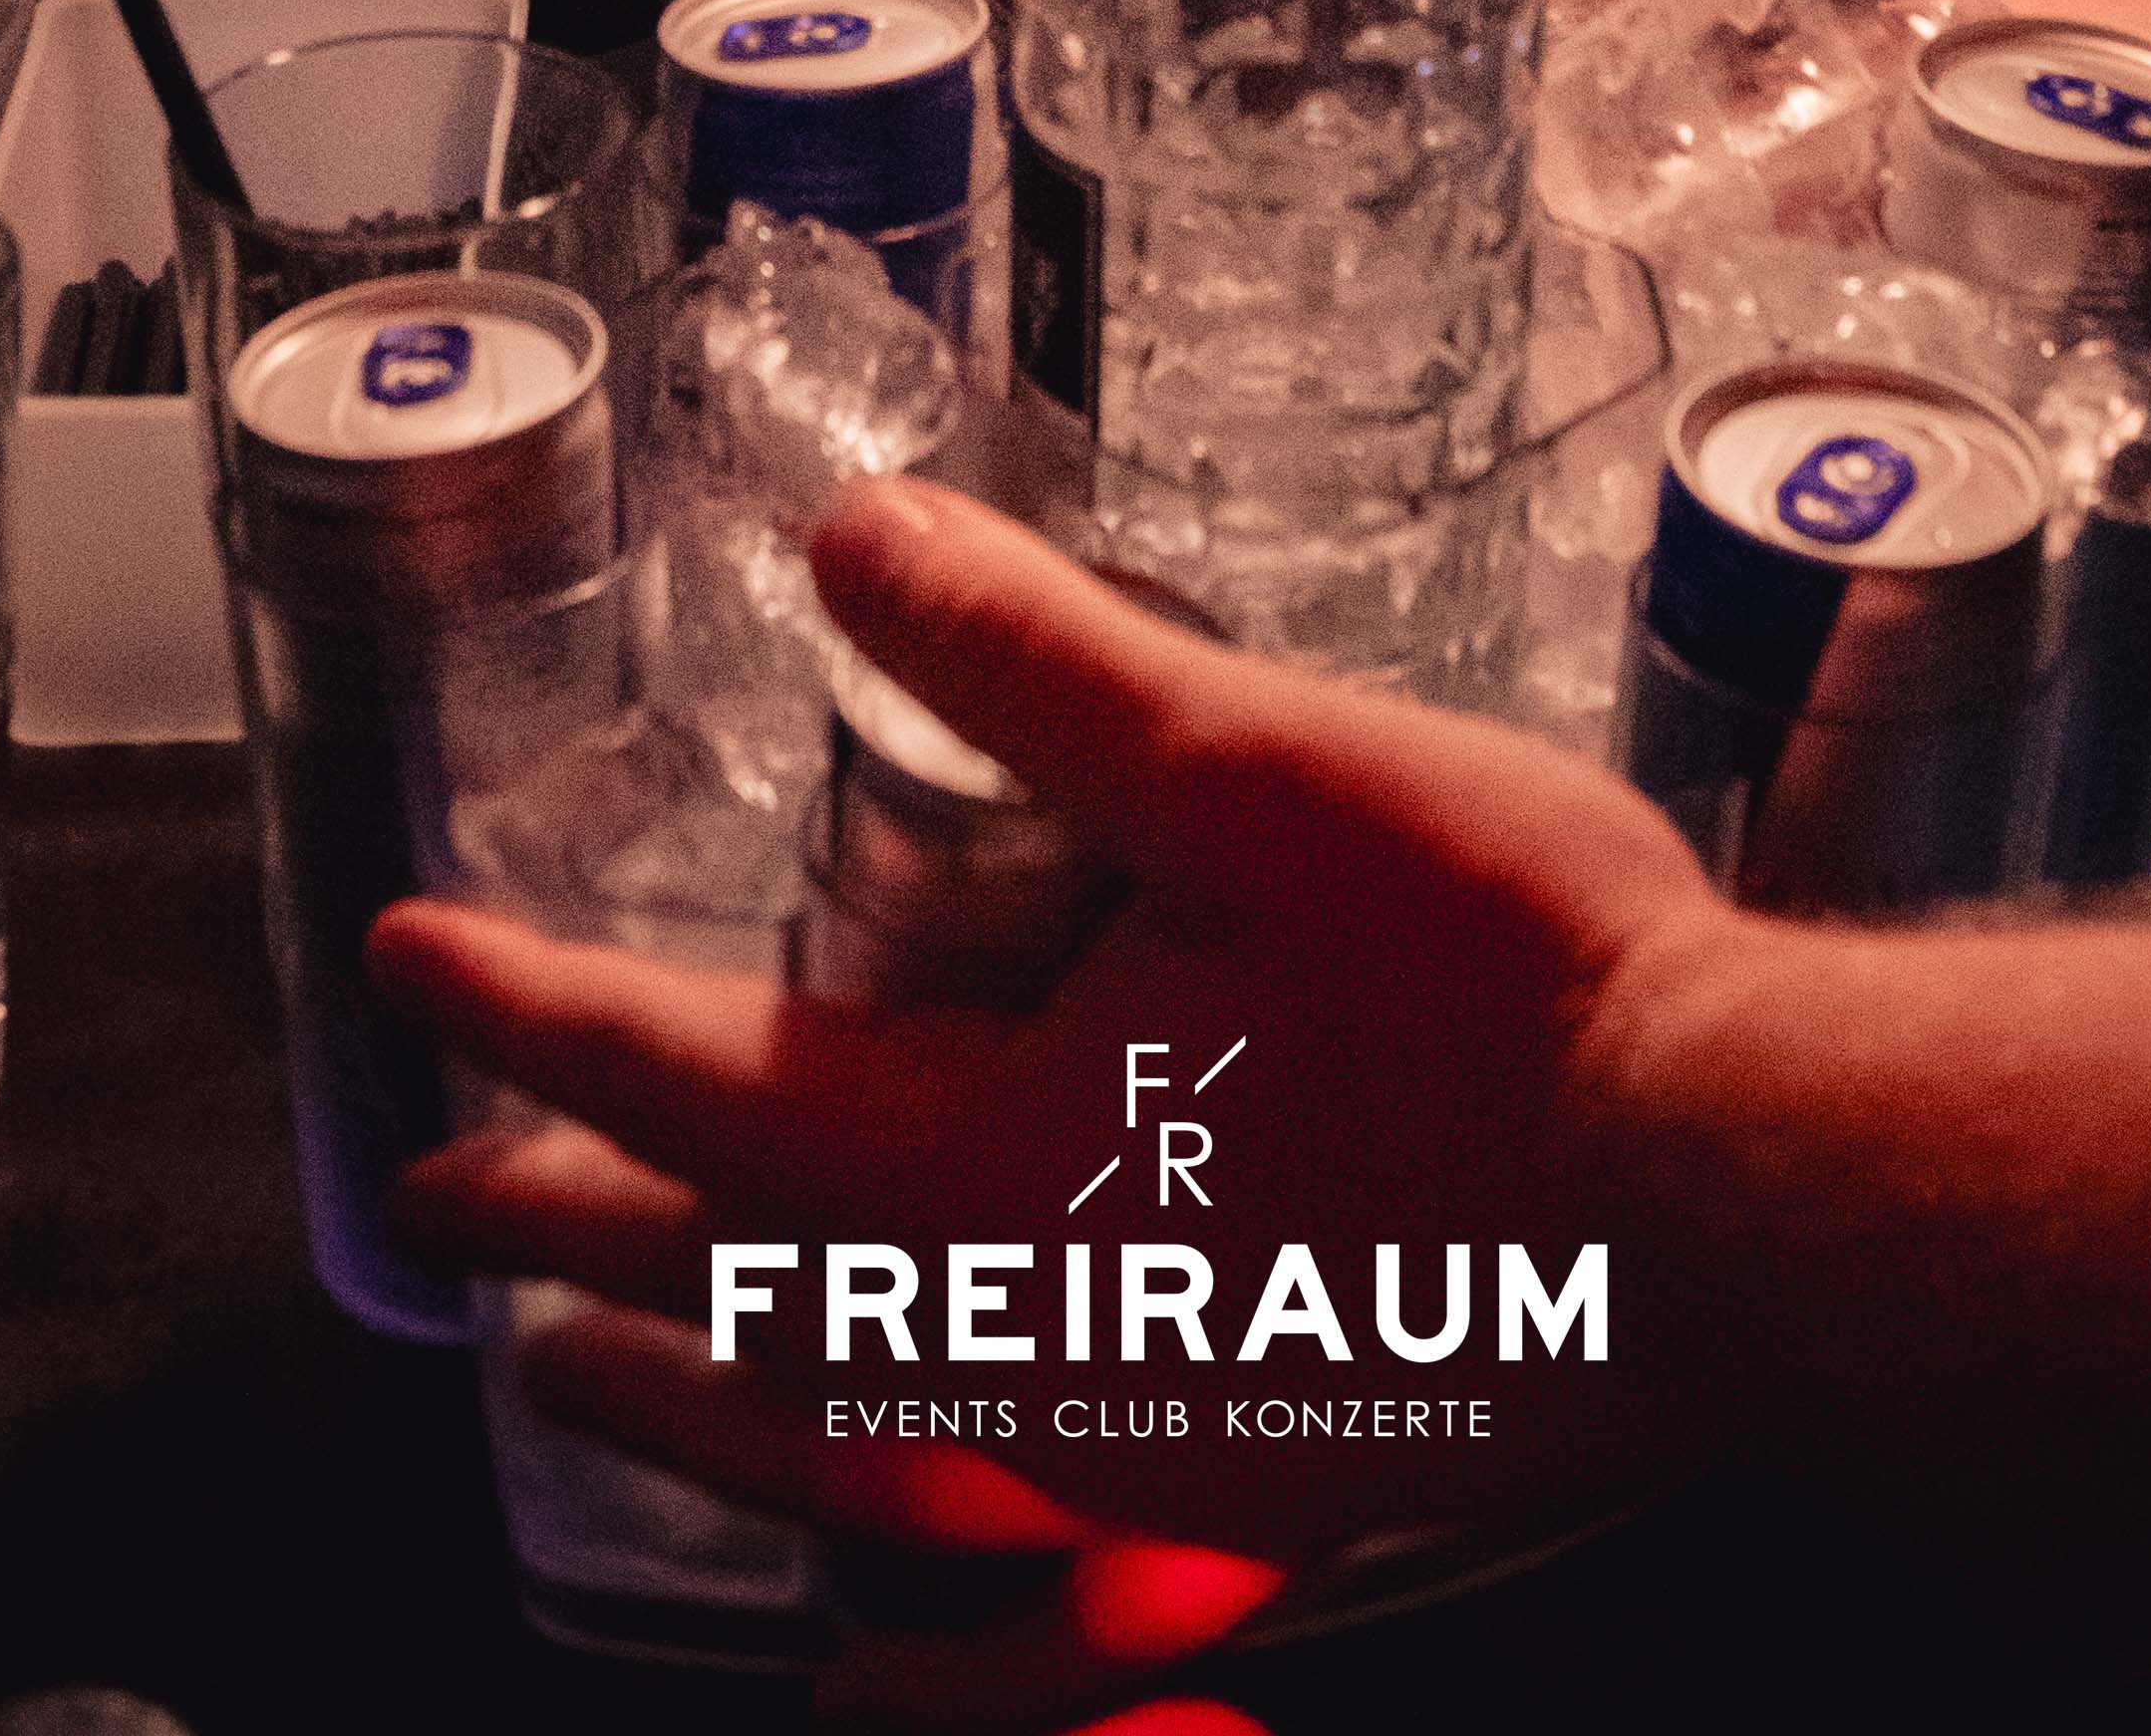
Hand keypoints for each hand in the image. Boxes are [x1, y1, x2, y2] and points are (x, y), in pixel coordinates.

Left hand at [373, 474, 1754, 1694]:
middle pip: (732, 1286)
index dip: (541, 1012)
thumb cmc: (1516, 983)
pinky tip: (858, 1607)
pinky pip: (980, 1570)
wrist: (1745, 1208)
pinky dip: (874, 1559)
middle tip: (434, 1195)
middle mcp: (1022, 1345)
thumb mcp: (1261, 772)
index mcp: (993, 1169)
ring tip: (576, 1374)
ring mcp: (1130, 1459)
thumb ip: (1039, 666)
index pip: (703, 1078)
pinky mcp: (1238, 1503)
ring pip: (836, 1443)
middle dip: (572, 1218)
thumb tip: (852, 541)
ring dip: (690, 1390)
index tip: (404, 963)